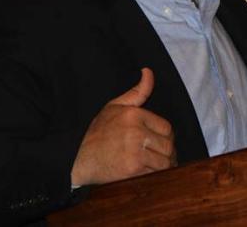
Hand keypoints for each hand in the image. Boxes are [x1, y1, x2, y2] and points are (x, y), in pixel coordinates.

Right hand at [71, 68, 175, 185]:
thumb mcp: (114, 106)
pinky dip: (154, 175)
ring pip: (164, 161)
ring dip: (162, 165)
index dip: (165, 137)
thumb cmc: (98, 133)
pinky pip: (155, 174)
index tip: (158, 142)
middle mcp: (135, 132)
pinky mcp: (132, 170)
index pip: (167, 128)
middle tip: (158, 156)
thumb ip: (137, 91)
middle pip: (168, 145)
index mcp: (134, 114)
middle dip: (166, 152)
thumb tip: (148, 71)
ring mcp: (134, 152)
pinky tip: (146, 173)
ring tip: (154, 165)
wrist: (78, 159)